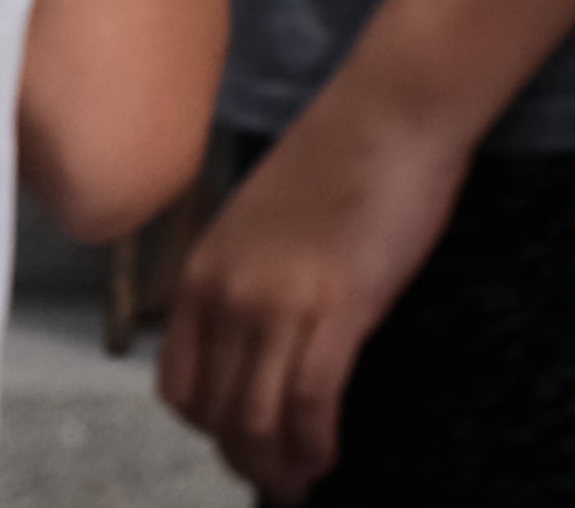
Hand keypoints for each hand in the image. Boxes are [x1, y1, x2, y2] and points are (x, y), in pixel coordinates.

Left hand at [160, 78, 474, 493]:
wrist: (395, 105)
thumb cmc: (344, 150)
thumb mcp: (262, 217)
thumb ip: (247, 277)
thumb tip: (262, 337)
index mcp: (203, 271)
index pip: (180, 384)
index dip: (207, 428)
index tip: (238, 441)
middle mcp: (227, 295)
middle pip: (219, 412)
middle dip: (245, 458)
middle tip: (275, 479)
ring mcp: (278, 302)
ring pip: (260, 419)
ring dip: (279, 465)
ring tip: (301, 481)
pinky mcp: (337, 306)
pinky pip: (313, 401)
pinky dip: (316, 442)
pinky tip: (329, 455)